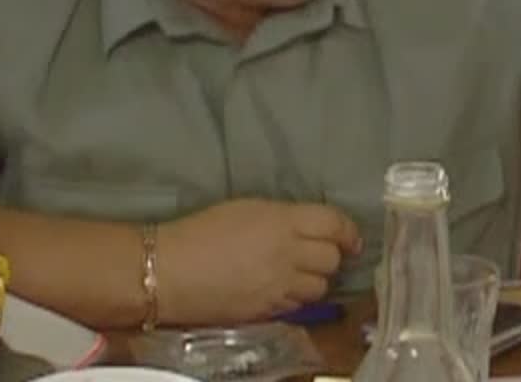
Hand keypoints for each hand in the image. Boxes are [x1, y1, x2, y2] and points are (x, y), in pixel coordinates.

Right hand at [155, 198, 361, 325]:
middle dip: (333, 255)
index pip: (334, 225)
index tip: (351, 237)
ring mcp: (280, 287)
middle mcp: (290, 255)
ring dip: (317, 279)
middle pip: (333, 259)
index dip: (349, 231)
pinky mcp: (268, 312)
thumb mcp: (248, 208)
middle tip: (322, 253)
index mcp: (284, 222)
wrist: (169, 271)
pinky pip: (298, 305)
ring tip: (302, 273)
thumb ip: (283, 218)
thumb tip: (307, 227)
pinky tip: (284, 289)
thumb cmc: (203, 230)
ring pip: (321, 287)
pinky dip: (298, 297)